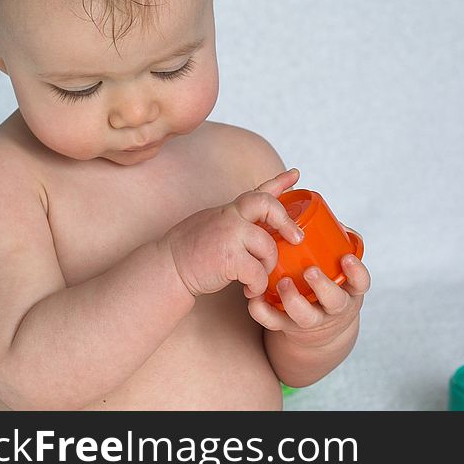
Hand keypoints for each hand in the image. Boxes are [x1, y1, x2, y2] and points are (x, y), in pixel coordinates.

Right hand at [163, 169, 303, 297]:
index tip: (296, 174)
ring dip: (268, 267)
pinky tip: (249, 290)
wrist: (167, 269)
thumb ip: (235, 220)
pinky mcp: (229, 258)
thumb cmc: (191, 251)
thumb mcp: (213, 224)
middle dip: (287, 221)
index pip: (258, 190)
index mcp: (229, 210)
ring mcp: (229, 235)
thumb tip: (259, 222)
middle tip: (296, 238)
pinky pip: (258, 272)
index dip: (280, 181)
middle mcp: (230, 217)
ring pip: (268, 247)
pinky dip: (257, 285)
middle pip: (268, 205)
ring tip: (257, 278)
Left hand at [247, 250, 370, 347]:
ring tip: (282, 283)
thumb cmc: (330, 283)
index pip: (360, 283)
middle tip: (310, 271)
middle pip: (334, 301)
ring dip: (293, 300)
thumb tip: (331, 220)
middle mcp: (333, 307)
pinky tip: (255, 298)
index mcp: (349, 290)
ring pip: (305, 316)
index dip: (356, 273)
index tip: (346, 258)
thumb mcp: (340, 268)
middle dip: (323, 286)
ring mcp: (312, 319)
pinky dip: (263, 312)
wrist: (320, 327)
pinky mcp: (288, 326)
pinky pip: (275, 323)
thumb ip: (337, 244)